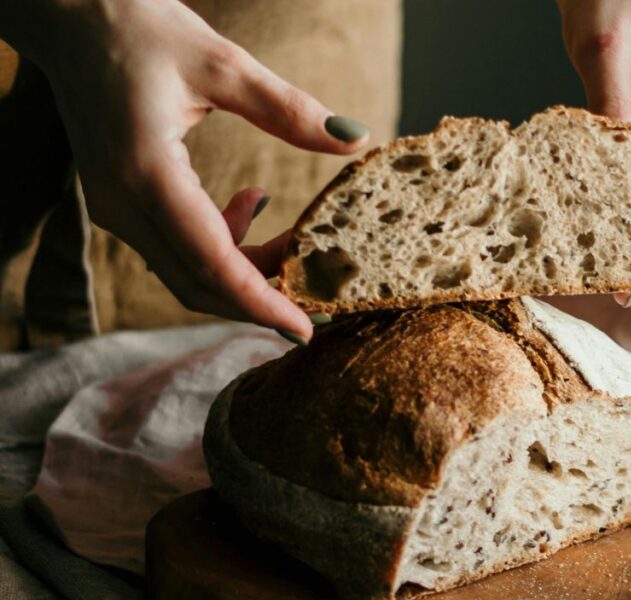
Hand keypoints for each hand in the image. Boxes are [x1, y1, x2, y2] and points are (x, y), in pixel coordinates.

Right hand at [9, 0, 369, 339]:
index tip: (305, 329)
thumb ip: (288, 110)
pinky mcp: (119, 203)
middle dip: (259, 298)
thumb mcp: (222, 63)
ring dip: (245, 270)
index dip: (260, 303)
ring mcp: (113, 208)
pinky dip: (221, 244)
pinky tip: (253, 202)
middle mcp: (121, 202)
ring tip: (294, 240)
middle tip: (317, 299)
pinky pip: (175, 247)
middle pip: (197, 283)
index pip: (210, 263)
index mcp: (145, 172)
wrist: (68, 16)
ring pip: (186, 271)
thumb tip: (354, 140)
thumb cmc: (137, 27)